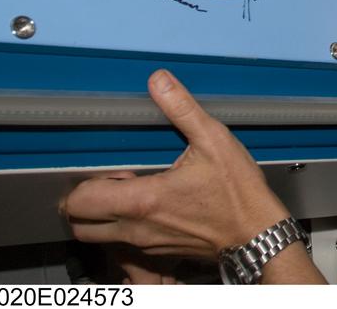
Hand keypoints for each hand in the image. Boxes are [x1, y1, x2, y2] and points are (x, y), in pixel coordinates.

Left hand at [62, 70, 324, 282]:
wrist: (256, 235)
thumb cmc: (238, 193)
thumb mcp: (214, 140)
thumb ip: (182, 109)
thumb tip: (159, 81)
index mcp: (143, 200)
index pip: (80, 202)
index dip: (82, 183)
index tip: (105, 168)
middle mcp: (136, 229)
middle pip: (80, 225)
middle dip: (84, 202)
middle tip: (109, 179)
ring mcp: (146, 246)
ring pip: (99, 238)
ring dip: (102, 217)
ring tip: (128, 191)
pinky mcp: (158, 255)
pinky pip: (123, 246)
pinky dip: (123, 228)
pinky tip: (150, 206)